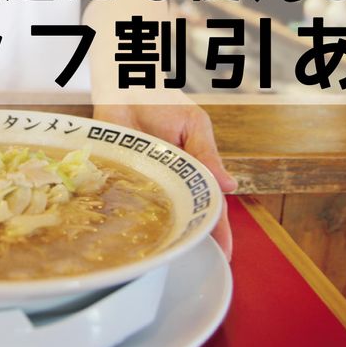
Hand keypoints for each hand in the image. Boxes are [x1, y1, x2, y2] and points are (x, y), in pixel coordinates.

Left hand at [92, 102, 236, 259]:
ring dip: (156, 232)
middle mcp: (167, 180)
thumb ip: (207, 155)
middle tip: (191, 262)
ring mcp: (142, 180)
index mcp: (191, 170)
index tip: (224, 253)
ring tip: (163, 256)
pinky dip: (119, 214)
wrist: (126, 84)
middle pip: (181, 215)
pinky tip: (123, 233)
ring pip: (151, 214)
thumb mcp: (194, 125)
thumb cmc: (163, 101)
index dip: (217, 229)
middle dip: (187, 238)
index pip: (207, 203)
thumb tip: (230, 186)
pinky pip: (117, 199)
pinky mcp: (115, 175)